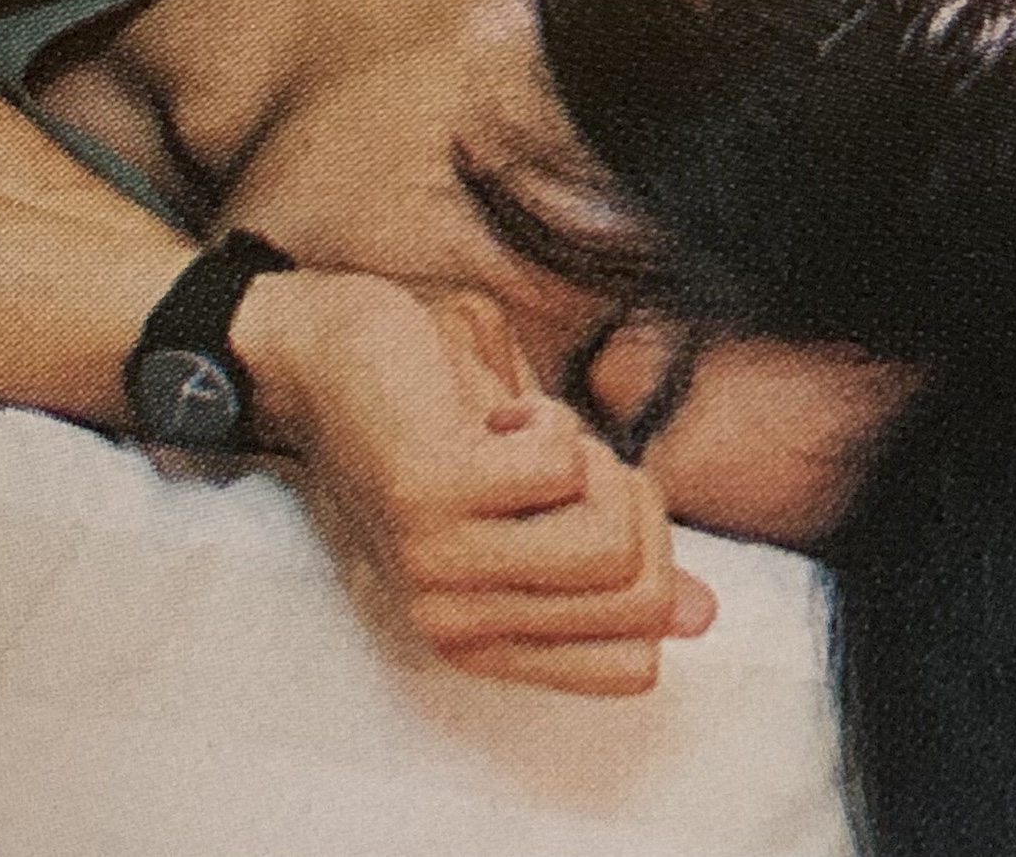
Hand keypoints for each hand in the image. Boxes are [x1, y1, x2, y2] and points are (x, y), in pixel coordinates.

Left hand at [232, 270, 716, 694]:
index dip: (652, 566)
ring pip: (613, 539)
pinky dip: (550, 415)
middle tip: (554, 452)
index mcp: (483, 640)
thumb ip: (609, 560)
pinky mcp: (437, 490)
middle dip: (630, 499)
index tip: (595, 501)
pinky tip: (490, 408)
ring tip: (521, 431)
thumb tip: (704, 616)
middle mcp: (458, 623)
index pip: (636, 665)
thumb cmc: (428, 413)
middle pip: (641, 591)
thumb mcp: (528, 500)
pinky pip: (565, 466)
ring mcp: (443, 563)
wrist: (311, 351)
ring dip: (590, 457)